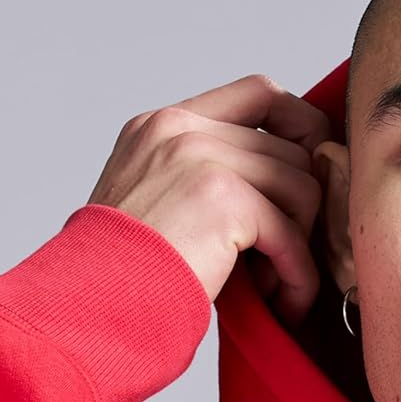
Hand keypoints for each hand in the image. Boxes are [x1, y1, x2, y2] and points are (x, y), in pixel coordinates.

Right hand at [87, 73, 331, 326]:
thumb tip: (296, 181)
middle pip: (292, 150)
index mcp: (162, 125)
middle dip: (301, 214)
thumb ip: (208, 178)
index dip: (303, 131)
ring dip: (301, 248)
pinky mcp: (223, 197)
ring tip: (277, 288)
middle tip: (282, 264)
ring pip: (303, 188)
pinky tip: (284, 305)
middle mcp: (179, 129)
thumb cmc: (124, 276)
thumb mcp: (158, 206)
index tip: (311, 181)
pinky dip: (299, 277)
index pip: (260, 93)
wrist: (89, 308)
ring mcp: (199, 157)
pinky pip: (292, 234)